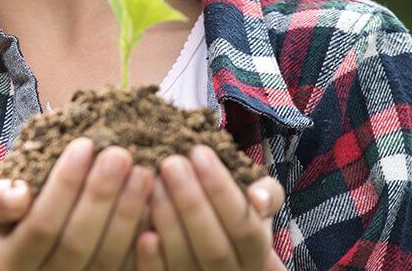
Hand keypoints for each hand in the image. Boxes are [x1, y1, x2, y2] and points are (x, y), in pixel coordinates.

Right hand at [0, 138, 155, 269]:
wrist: (32, 244)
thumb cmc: (12, 212)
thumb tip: (20, 195)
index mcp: (14, 260)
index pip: (41, 225)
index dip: (64, 186)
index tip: (84, 145)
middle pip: (76, 244)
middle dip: (99, 195)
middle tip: (119, 154)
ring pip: (108, 260)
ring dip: (128, 214)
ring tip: (142, 172)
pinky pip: (131, 269)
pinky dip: (147, 241)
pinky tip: (156, 204)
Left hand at [134, 145, 285, 270]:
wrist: (213, 255)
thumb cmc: (232, 215)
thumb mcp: (257, 204)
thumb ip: (268, 195)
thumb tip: (258, 197)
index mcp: (255, 253)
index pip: (244, 226)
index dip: (222, 191)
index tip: (199, 152)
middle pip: (214, 247)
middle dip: (191, 202)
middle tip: (171, 163)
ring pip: (186, 262)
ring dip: (169, 221)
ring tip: (154, 182)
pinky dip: (152, 260)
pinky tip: (143, 232)